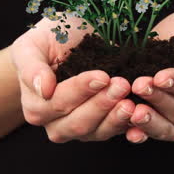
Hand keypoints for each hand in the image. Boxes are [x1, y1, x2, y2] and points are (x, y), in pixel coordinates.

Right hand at [10, 16, 134, 142]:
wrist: (69, 41)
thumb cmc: (48, 41)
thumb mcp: (32, 45)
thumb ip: (31, 66)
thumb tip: (44, 88)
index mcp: (37, 107)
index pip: (59, 103)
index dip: (81, 91)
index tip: (102, 76)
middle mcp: (57, 124)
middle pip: (79, 123)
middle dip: (101, 104)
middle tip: (122, 85)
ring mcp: (82, 128)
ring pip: (99, 132)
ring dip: (117, 118)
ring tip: (132, 101)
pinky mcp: (104, 127)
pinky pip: (117, 133)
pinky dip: (131, 128)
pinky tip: (141, 117)